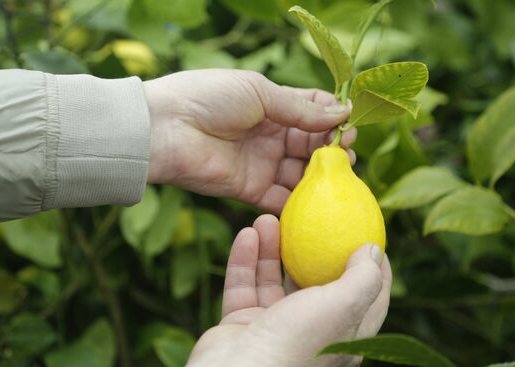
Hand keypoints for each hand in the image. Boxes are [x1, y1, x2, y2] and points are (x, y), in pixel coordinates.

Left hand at [143, 69, 355, 213]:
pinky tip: (321, 199)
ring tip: (340, 173)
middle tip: (346, 151)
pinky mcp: (251, 190)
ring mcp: (262, 164)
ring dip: (321, 175)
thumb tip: (342, 112)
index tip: (348, 122)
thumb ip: (300, 108)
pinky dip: (301, 202)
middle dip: (331, 147)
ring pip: (301, 173)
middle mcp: (269, 136)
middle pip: (311, 144)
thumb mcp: (260, 92)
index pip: (311, 111)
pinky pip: (282, 199)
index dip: (331, 117)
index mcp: (271, 106)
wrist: (166, 127)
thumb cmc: (210, 98)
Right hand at [187, 215, 391, 366]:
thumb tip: (374, 250)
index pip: (365, 296)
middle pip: (314, 281)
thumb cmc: (297, 342)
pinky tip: (248, 232)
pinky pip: (244, 285)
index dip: (369, 264)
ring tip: (268, 217)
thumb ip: (363, 278)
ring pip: (274, 279)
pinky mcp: (242, 324)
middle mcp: (310, 331)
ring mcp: (274, 328)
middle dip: (310, 247)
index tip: (366, 232)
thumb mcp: (342, 306)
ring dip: (271, 248)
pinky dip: (245, 259)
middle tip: (308, 217)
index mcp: (342, 334)